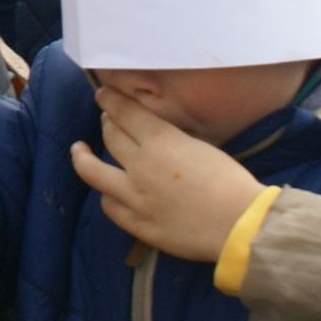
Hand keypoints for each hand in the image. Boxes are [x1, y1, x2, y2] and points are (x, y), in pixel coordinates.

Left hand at [75, 84, 263, 263]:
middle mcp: (140, 166)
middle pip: (110, 136)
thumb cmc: (231, 182)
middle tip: (107, 119)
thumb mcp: (201, 146)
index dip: (110, 100)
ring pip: (93, 171)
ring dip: (83, 157)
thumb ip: (173, 139)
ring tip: (80, 151)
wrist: (240, 225)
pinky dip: (106, 194)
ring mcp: (135, 197)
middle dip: (106, 122)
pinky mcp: (138, 224)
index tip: (103, 95)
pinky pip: (109, 206)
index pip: (124, 112)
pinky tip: (106, 191)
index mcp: (160, 141)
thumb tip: (156, 136)